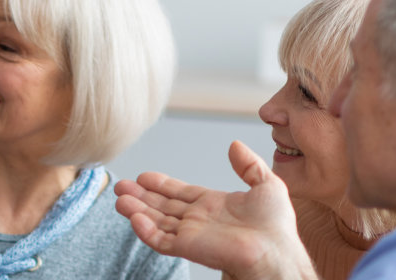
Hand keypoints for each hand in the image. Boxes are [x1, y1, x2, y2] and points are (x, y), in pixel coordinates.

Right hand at [112, 141, 314, 279]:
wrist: (275, 250)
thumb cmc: (276, 226)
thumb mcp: (267, 184)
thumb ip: (248, 164)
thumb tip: (234, 145)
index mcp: (214, 206)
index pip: (180, 194)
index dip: (161, 185)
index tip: (144, 177)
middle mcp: (199, 220)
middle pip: (162, 207)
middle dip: (141, 196)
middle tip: (121, 186)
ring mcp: (191, 235)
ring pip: (156, 222)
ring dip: (136, 210)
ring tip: (119, 199)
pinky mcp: (188, 248)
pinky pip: (160, 240)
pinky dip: (145, 230)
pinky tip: (134, 218)